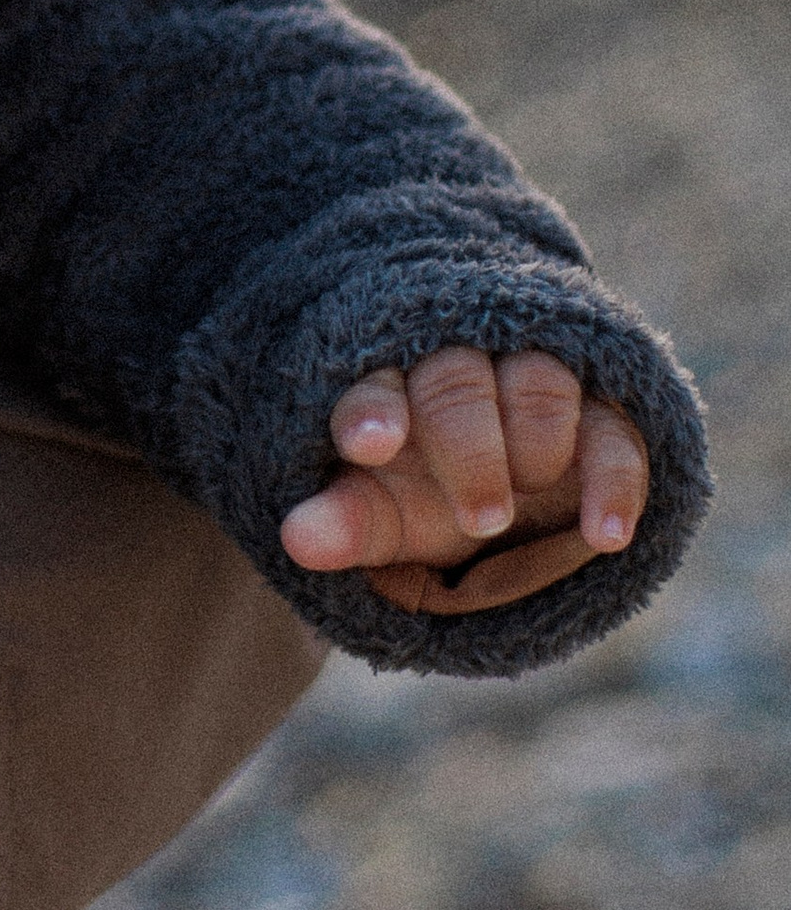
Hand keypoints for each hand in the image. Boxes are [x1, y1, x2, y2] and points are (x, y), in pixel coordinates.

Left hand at [280, 345, 648, 612]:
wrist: (508, 490)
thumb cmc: (423, 493)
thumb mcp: (380, 511)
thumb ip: (343, 521)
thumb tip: (295, 542)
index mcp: (392, 382)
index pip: (375, 385)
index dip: (374, 412)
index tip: (370, 444)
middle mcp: (462, 367)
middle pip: (459, 384)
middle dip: (467, 449)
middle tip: (479, 519)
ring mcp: (537, 381)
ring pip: (540, 386)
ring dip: (534, 448)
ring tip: (507, 521)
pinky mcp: (604, 413)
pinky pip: (616, 434)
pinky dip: (614, 483)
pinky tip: (604, 536)